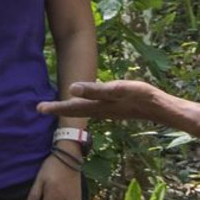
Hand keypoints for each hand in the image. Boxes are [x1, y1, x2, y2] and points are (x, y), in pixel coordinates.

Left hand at [38, 79, 167, 123]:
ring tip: (57, 106)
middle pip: (75, 110)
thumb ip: (95, 90)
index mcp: (97, 106)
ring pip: (84, 111)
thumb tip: (71, 88)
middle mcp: (100, 111)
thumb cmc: (140, 97)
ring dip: (70, 108)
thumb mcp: (117, 90)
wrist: (161, 109)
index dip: (55, 107)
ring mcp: (108, 111)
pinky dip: (84, 107)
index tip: (38, 108)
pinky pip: (94, 109)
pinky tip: (85, 104)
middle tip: (40, 108)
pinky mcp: (116, 108)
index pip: (72, 107)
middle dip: (59, 109)